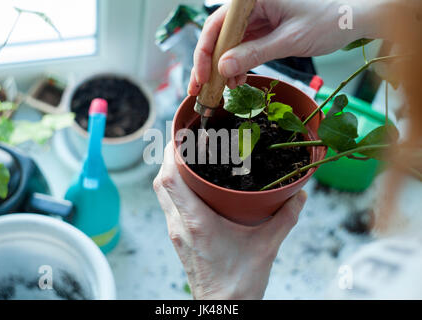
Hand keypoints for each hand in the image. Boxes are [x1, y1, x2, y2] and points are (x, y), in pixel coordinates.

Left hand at [153, 142, 306, 299]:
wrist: (223, 307)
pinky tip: (189, 182)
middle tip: (184, 138)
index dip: (169, 153)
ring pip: (161, 193)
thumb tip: (300, 194)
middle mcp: (179, 225)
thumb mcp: (267, 246)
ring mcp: (175, 232)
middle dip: (168, 156)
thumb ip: (286, 218)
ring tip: (185, 155)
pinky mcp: (178, 237)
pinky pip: (168, 204)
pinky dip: (173, 187)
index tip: (179, 134)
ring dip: (168, 171)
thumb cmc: (239, 281)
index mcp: (196, 223)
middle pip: (161, 182)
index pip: (170, 180)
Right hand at [188, 0, 377, 94]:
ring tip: (220, 91)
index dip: (205, 52)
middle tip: (199, 89)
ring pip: (228, 44)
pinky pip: (242, 48)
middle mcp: (251, 5)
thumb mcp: (289, 39)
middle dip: (209, 64)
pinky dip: (238, 66)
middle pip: (218, 35)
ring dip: (222, 69)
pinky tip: (236, 82)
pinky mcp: (263, 28)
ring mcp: (256, 17)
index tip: (202, 77)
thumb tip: (223, 69)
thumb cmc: (328, 20)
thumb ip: (255, 53)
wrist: (352, 18)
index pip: (218, 24)